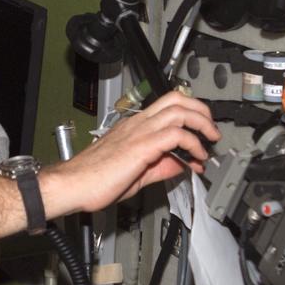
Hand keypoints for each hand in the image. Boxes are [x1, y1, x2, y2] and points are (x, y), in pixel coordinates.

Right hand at [42, 91, 219, 218]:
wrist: (73, 185)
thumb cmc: (94, 179)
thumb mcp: (138, 172)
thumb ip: (163, 165)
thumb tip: (184, 164)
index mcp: (135, 126)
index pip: (168, 105)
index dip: (191, 114)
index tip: (202, 133)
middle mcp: (138, 123)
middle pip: (177, 98)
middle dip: (202, 110)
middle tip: (211, 128)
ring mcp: (139, 131)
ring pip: (179, 110)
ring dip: (202, 123)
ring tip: (210, 139)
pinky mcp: (141, 145)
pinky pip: (175, 134)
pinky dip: (192, 143)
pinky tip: (196, 157)